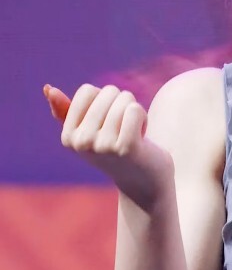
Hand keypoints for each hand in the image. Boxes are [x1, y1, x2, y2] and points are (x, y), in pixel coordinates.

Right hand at [43, 82, 174, 213]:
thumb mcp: (90, 131)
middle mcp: (82, 143)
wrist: (144, 181)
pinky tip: (141, 135)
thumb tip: (48, 88)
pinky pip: (135, 110)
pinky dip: (143, 117)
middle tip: (124, 130)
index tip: (108, 122)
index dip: (104, 100)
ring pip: (124, 99)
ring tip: (133, 132)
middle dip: (121, 104)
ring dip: (134, 110)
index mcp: (68, 137)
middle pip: (107, 92)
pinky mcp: (126, 148)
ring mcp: (103, 146)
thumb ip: (67, 111)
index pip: (87, 91)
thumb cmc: (116, 149)